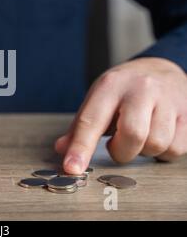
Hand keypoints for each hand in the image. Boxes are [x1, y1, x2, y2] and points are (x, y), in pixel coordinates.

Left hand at [55, 57, 186, 173]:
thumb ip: (80, 126)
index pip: (91, 120)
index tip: (72, 168)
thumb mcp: (98, 98)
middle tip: (117, 145)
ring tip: (139, 137)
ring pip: (157, 144)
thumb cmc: (124, 88)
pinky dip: (164, 151)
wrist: (161, 68)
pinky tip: (157, 136)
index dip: (81, 148)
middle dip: (121, 151)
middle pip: (132, 134)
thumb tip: (61, 149)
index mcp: (110, 85)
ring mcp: (167, 99)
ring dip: (144, 151)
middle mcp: (140, 89)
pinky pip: (177, 147)